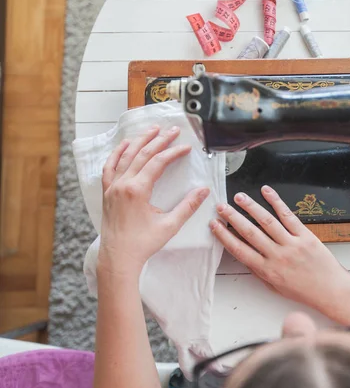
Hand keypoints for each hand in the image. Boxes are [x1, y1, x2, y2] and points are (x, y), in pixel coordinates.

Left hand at [98, 126, 209, 279]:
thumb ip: (188, 206)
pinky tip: (124, 145)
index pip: (157, 162)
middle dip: (159, 140)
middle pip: (142, 154)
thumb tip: (203, 191)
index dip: (173, 152)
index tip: (186, 147)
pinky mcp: (107, 192)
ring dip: (139, 141)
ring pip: (125, 156)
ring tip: (151, 130)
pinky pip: (109, 167)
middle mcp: (122, 184)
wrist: (118, 257)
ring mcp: (112, 187)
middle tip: (172, 130)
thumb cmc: (143, 244)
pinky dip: (117, 154)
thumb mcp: (170, 225)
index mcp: (137, 190)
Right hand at [210, 186, 349, 310]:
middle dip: (233, 217)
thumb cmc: (303, 290)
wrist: (329, 290)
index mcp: (267, 270)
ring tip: (239, 197)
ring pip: (267, 222)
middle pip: (250, 232)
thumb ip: (259, 271)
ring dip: (251, 207)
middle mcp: (277, 256)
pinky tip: (267, 192)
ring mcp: (292, 244)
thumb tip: (244, 256)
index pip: (239, 250)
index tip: (214, 225)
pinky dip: (276, 202)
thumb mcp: (275, 286)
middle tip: (221, 207)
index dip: (224, 236)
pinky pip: (288, 216)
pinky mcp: (305, 236)